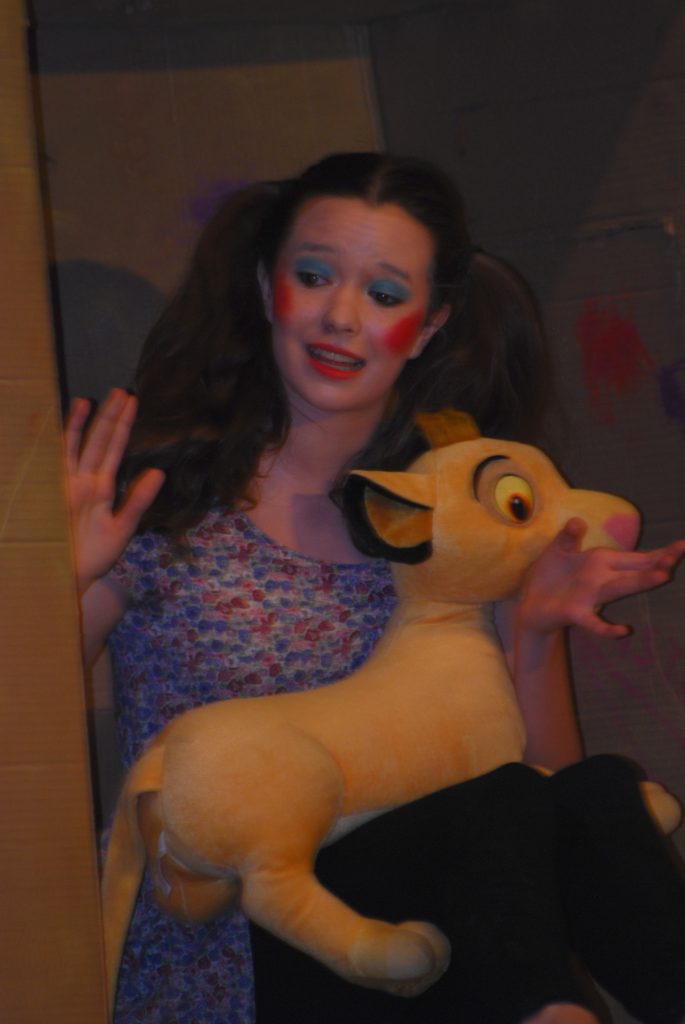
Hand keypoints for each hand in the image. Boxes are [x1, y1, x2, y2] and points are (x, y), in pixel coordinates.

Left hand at [64, 389, 164, 590]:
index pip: (113, 447)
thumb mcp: (122, 531)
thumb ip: (137, 501)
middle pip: (95, 440)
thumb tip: (157, 472)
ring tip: (84, 400)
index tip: (131, 401)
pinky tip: (62, 431)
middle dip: (107, 415)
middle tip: (118, 391)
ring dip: (78, 422)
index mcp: (98, 488)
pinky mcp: (53, 491)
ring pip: (69, 445)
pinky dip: (59, 442)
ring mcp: (62, 484)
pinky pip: (55, 459)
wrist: (61, 573)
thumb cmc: (95, 555)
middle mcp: (77, 480)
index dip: (123, 423)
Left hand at [517, 518, 684, 638]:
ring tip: (663, 576)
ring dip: (640, 583)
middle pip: (636, 570)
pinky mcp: (575, 613)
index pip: (637, 557)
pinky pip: (593, 622)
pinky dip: (607, 628)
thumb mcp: (557, 551)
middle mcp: (602, 579)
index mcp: (602, 562)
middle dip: (658, 562)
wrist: (530, 605)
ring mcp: (590, 597)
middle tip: (678, 554)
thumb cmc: (549, 577)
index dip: (659, 552)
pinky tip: (624, 631)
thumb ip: (568, 536)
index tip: (683, 545)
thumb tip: (578, 521)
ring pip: (620, 588)